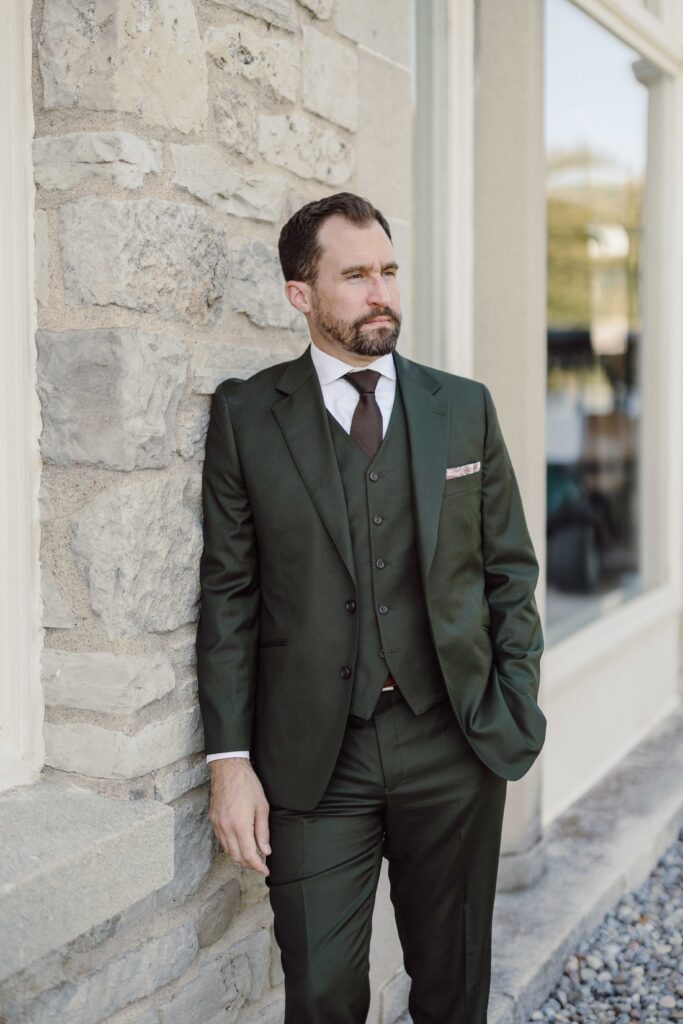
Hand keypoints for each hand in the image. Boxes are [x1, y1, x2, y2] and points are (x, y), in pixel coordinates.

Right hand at [208, 758, 270, 875]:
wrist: (228, 769)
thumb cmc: (248, 785)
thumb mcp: (262, 807)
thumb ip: (263, 831)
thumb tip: (265, 851)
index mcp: (240, 826)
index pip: (248, 855)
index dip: (257, 866)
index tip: (265, 870)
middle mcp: (226, 828)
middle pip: (236, 857)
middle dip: (248, 864)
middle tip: (260, 864)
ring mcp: (217, 824)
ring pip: (227, 850)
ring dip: (239, 856)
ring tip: (251, 855)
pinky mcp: (213, 820)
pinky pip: (221, 840)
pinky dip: (231, 846)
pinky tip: (239, 842)